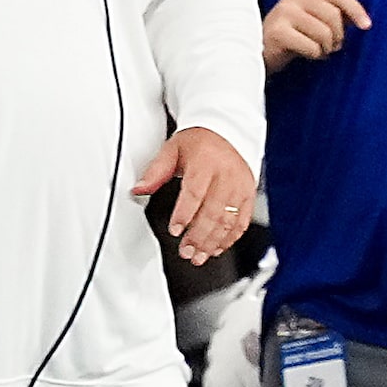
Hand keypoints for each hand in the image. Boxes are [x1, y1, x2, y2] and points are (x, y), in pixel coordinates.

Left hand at [134, 127, 259, 263]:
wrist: (228, 131)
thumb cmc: (199, 141)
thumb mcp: (172, 150)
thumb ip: (155, 172)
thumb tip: (138, 189)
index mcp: (206, 163)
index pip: (195, 192)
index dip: (185, 214)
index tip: (175, 230)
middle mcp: (226, 175)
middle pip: (213, 211)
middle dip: (199, 236)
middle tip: (186, 251)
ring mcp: (240, 186)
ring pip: (228, 220)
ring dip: (213, 242)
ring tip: (199, 256)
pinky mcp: (248, 195)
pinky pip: (242, 221)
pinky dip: (230, 238)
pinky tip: (217, 248)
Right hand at [263, 0, 371, 69]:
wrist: (262, 50)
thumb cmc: (296, 34)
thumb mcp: (317, 19)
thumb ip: (338, 14)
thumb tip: (364, 20)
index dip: (356, 11)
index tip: (367, 27)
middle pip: (334, 16)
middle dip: (338, 36)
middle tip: (331, 46)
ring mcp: (284, 11)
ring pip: (324, 33)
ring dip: (326, 48)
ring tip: (317, 49)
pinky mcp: (278, 31)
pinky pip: (312, 47)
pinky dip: (314, 55)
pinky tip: (305, 54)